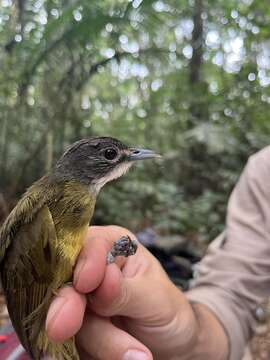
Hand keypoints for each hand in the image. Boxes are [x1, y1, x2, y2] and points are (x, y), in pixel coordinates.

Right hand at [46, 226, 227, 359]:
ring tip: (137, 356)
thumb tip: (103, 280)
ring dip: (98, 340)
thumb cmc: (167, 310)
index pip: (92, 244)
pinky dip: (94, 354)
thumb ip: (126, 290)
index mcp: (113, 247)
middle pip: (67, 280)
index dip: (86, 262)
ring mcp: (79, 300)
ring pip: (69, 317)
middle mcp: (91, 269)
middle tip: (62, 328)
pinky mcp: (74, 330)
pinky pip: (71, 343)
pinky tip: (124, 358)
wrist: (170, 348)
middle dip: (68, 305)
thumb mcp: (155, 297)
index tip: (85, 283)